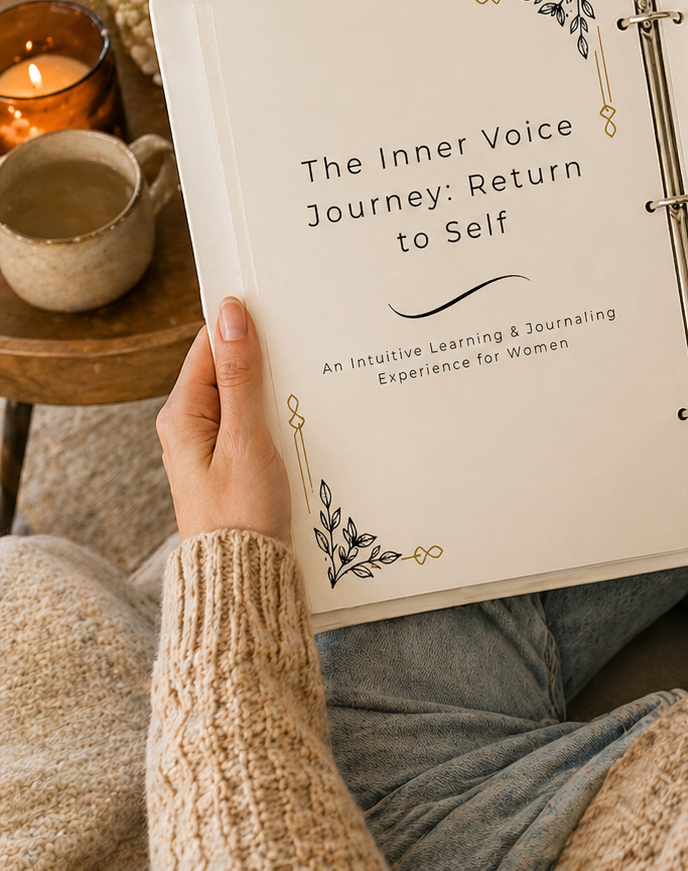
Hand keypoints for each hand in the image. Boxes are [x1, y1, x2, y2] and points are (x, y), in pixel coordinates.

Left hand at [157, 297, 291, 544]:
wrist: (244, 574)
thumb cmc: (241, 512)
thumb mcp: (245, 438)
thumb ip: (240, 376)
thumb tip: (231, 316)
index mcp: (181, 414)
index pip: (209, 347)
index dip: (241, 325)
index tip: (278, 308)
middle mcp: (190, 425)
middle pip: (226, 369)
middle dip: (262, 355)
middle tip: (304, 341)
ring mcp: (210, 445)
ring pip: (244, 395)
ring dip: (273, 385)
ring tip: (309, 374)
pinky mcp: (231, 462)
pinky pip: (252, 421)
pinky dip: (275, 412)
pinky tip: (302, 412)